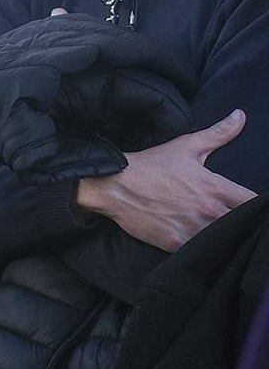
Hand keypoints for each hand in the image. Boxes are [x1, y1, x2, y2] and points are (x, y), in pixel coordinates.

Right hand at [75, 110, 254, 250]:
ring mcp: (193, 229)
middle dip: (239, 223)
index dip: (257, 207)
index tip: (250, 207)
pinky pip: (200, 252)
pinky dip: (201, 249)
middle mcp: (209, 210)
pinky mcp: (177, 244)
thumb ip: (218, 133)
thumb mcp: (186, 146)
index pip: (254, 204)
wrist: (113, 185)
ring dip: (221, 237)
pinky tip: (197, 242)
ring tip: (215, 232)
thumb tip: (241, 116)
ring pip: (223, 240)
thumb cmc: (151, 165)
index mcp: (216, 187)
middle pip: (241, 225)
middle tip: (231, 220)